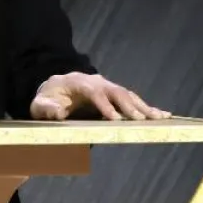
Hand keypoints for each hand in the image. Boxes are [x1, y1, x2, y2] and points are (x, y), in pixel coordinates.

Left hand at [30, 72, 169, 121]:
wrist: (56, 88)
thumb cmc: (48, 99)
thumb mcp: (39, 105)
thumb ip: (45, 109)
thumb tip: (56, 113)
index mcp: (79, 83)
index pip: (95, 93)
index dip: (106, 106)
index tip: (116, 119)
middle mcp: (97, 82)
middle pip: (116, 92)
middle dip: (129, 107)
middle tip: (141, 120)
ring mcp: (108, 87)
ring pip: (128, 95)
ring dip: (144, 107)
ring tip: (160, 118)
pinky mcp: (114, 95)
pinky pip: (133, 100)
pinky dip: (147, 107)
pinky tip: (163, 115)